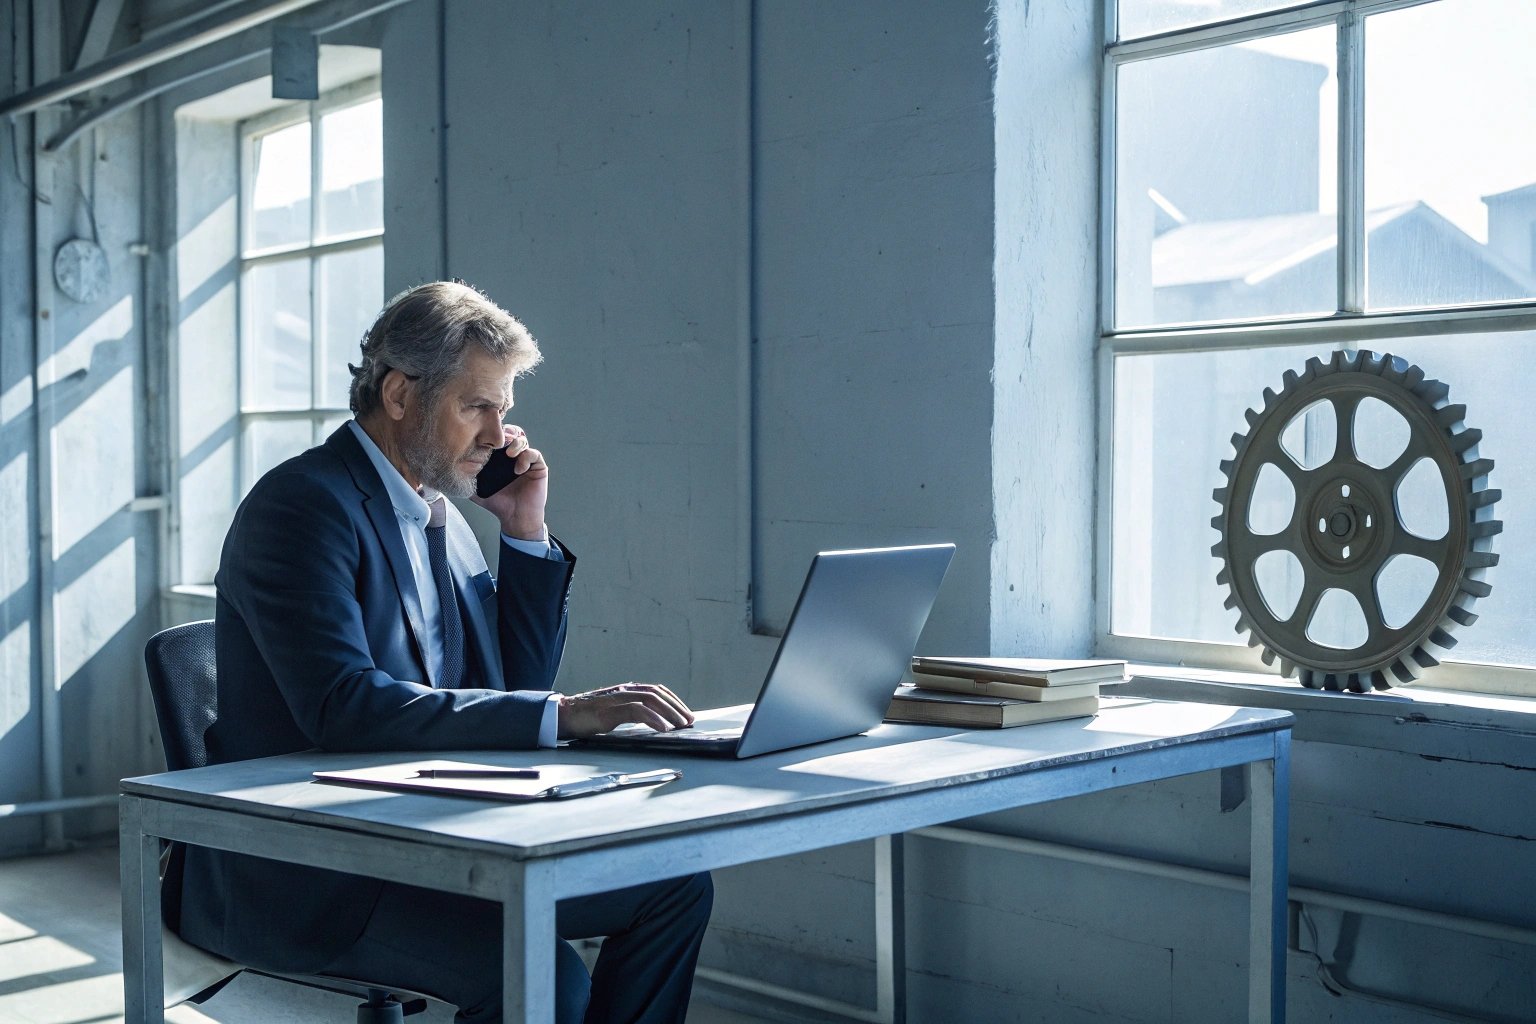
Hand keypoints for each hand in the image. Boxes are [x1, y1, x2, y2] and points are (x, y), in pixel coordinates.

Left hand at [471, 424, 548, 540]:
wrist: (514, 518)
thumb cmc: (496, 503)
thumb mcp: (475, 488)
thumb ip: (465, 477)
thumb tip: (448, 467)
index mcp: (499, 457)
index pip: (496, 437)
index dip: (492, 434)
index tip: (484, 437)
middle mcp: (513, 455)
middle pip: (511, 432)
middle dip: (505, 433)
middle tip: (499, 441)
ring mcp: (526, 460)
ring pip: (523, 439)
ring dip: (516, 443)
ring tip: (509, 453)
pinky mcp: (538, 467)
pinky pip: (534, 454)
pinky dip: (526, 457)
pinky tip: (518, 469)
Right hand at [557, 683, 696, 739]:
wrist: (562, 715)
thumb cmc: (587, 716)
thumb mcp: (614, 712)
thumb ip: (630, 712)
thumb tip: (652, 723)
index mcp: (626, 690)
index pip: (657, 690)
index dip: (674, 701)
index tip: (685, 713)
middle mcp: (624, 690)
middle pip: (657, 694)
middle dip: (676, 707)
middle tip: (689, 721)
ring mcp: (616, 699)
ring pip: (650, 700)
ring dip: (668, 713)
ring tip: (680, 725)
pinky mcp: (609, 710)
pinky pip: (636, 711)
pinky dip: (652, 719)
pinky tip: (662, 728)